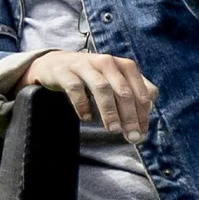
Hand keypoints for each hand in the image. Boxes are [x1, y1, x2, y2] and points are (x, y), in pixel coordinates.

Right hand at [25, 49, 154, 139]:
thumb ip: (132, 99)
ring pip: (102, 88)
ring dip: (110, 111)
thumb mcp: (115, 84)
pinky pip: (75, 87)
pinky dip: (82, 104)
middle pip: (124, 91)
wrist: (55, 64)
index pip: (142, 91)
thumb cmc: (92, 78)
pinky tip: (86, 118)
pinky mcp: (64, 71)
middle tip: (132, 136)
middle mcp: (108, 63)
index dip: (143, 114)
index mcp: (125, 66)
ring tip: (113, 129)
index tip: (142, 133)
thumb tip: (142, 125)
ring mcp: (85, 65)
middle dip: (130, 116)